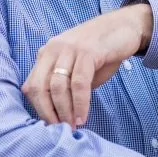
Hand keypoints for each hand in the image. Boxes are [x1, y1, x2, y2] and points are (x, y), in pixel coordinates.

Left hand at [21, 4, 152, 129]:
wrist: (125, 26)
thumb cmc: (101, 51)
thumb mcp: (76, 67)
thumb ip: (64, 85)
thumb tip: (56, 114)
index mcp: (46, 54)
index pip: (31, 86)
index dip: (39, 109)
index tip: (51, 126)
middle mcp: (53, 49)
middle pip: (39, 88)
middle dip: (48, 113)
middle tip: (60, 130)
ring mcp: (69, 49)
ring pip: (57, 87)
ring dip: (64, 111)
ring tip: (73, 126)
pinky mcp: (87, 52)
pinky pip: (79, 83)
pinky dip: (80, 103)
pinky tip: (83, 116)